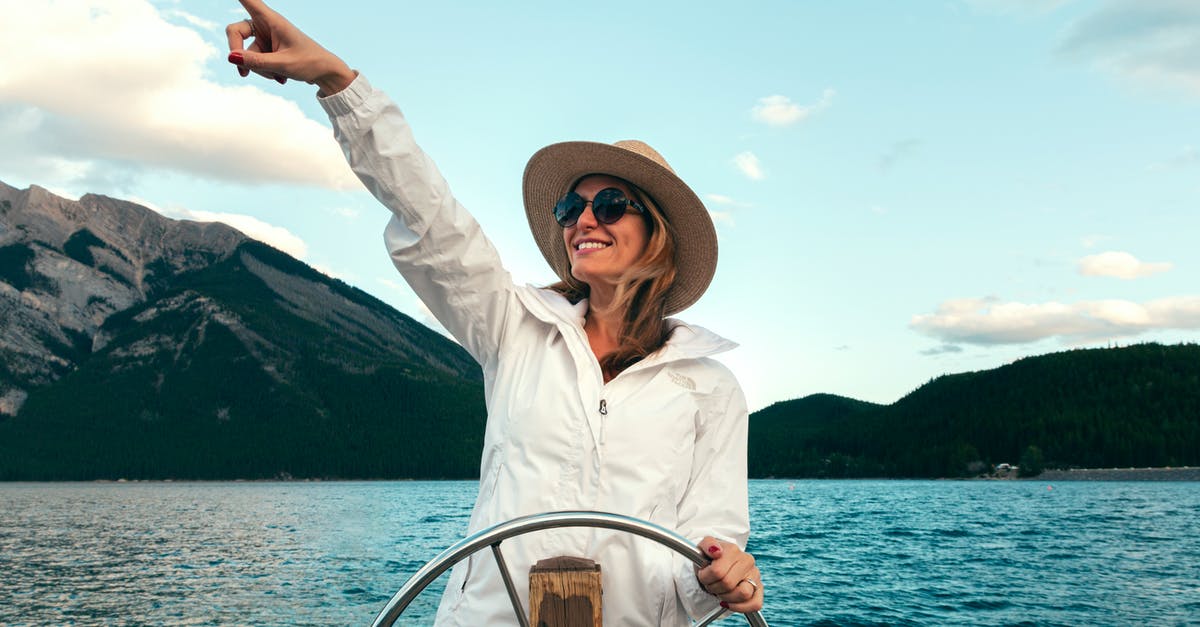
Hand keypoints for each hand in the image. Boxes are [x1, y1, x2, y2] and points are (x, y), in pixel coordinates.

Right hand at [225, 0, 355, 95]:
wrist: (324, 72)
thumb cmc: (309, 63)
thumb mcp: (282, 65)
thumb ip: (256, 62)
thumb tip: (230, 57)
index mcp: (272, 20)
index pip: (248, 0)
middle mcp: (265, 25)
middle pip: (236, 30)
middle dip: (238, 52)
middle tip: (243, 73)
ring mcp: (264, 37)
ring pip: (246, 53)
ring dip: (258, 68)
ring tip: (278, 76)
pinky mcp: (266, 49)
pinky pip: (254, 60)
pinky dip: (264, 71)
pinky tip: (280, 77)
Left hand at [695, 537, 762, 612]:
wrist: (716, 566)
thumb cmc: (708, 560)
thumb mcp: (702, 549)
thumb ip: (707, 545)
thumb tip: (716, 551)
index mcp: (733, 550)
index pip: (717, 571)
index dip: (705, 577)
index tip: (703, 574)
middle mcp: (747, 561)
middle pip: (728, 584)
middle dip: (714, 588)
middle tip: (710, 584)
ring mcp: (755, 575)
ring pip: (743, 594)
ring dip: (726, 597)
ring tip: (720, 591)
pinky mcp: (759, 589)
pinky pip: (755, 604)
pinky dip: (740, 607)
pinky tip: (729, 602)